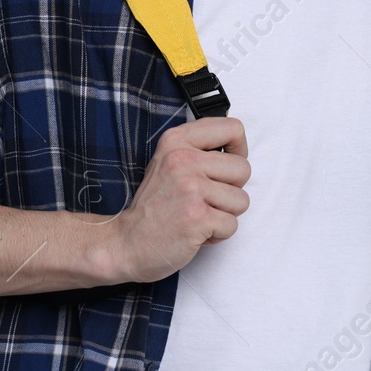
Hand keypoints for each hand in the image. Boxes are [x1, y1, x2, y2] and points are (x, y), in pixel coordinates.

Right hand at [108, 116, 251, 282]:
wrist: (127, 242)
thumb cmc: (154, 206)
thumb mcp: (168, 162)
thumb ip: (198, 149)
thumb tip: (236, 148)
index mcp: (177, 141)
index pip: (232, 128)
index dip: (239, 150)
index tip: (227, 166)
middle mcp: (183, 160)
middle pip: (243, 169)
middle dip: (231, 190)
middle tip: (204, 199)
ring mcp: (191, 188)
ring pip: (241, 200)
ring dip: (224, 214)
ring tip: (198, 215)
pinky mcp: (198, 217)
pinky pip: (232, 225)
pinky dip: (217, 234)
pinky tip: (195, 231)